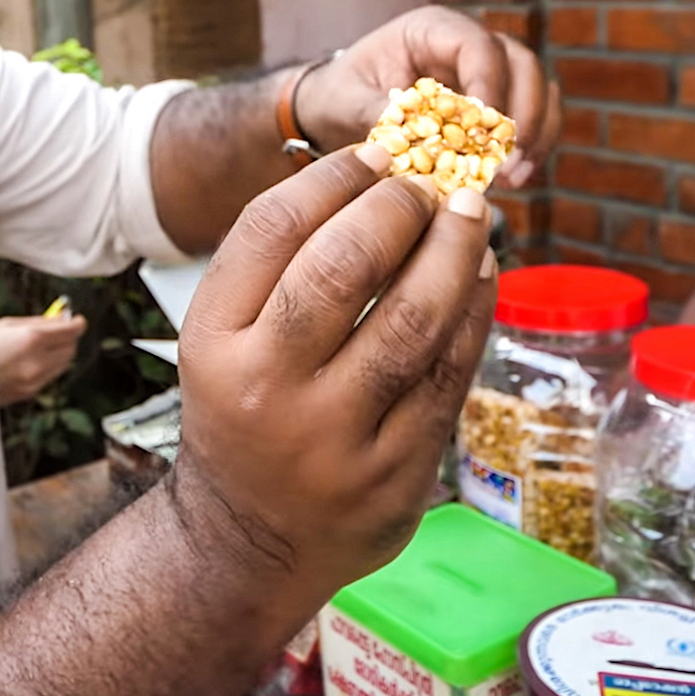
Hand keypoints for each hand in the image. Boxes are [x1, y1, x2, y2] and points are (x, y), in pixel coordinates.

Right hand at [0, 314, 86, 404]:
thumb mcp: (7, 324)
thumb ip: (36, 322)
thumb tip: (58, 319)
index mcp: (32, 339)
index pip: (70, 331)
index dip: (77, 323)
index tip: (77, 320)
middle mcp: (38, 361)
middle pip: (71, 348)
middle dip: (69, 338)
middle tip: (62, 329)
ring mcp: (35, 379)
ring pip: (63, 364)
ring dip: (60, 352)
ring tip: (45, 344)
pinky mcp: (30, 392)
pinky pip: (50, 376)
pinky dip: (49, 366)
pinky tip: (33, 359)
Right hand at [169, 140, 497, 605]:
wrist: (248, 542)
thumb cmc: (245, 412)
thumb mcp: (224, 339)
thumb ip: (277, 264)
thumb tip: (372, 169)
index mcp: (213, 345)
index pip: (273, 230)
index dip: (334, 177)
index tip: (376, 153)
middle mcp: (267, 391)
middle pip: (343, 267)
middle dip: (398, 207)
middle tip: (430, 180)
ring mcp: (334, 440)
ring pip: (411, 320)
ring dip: (453, 252)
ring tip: (471, 214)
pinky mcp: (395, 476)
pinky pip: (448, 375)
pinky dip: (473, 314)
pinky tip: (481, 277)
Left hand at [293, 7, 563, 189]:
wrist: (335, 107)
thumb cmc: (339, 94)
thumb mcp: (345, 101)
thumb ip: (375, 112)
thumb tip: (407, 137)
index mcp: (430, 29)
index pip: (477, 44)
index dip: (490, 82)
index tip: (486, 126)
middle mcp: (466, 44)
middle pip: (520, 63)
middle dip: (523, 112)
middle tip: (508, 160)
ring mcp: (487, 72)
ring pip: (537, 87)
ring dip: (536, 132)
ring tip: (516, 176)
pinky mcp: (495, 104)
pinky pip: (533, 115)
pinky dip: (534, 145)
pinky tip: (517, 179)